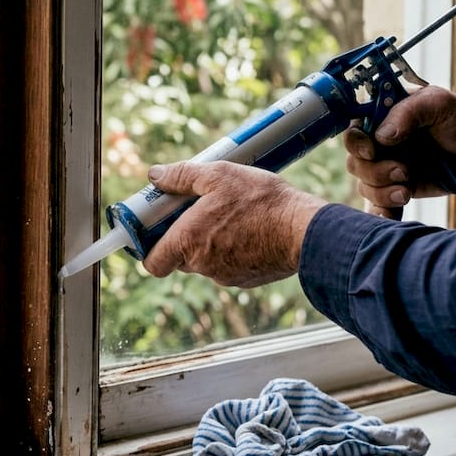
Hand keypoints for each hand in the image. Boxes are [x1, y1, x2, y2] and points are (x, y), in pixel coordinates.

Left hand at [141, 161, 325, 287]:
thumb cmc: (261, 201)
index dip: (149, 248)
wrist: (305, 231)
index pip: (153, 263)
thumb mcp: (219, 175)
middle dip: (183, 236)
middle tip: (196, 210)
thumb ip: (182, 176)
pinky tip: (249, 228)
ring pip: (205, 260)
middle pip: (179, 257)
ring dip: (210, 241)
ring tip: (229, 214)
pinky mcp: (246, 280)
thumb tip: (154, 175)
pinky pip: (229, 265)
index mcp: (188, 241)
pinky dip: (233, 249)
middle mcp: (203, 265)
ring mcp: (225, 276)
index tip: (155, 230)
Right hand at [342, 85, 455, 218]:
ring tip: (407, 191)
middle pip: (355, 163)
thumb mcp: (437, 103)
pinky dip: (382, 212)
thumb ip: (408, 113)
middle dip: (374, 172)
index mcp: (382, 119)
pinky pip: (380, 205)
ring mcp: (389, 169)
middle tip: (404, 172)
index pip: (354, 132)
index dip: (356, 143)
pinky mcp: (400, 190)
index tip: (372, 151)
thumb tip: (381, 136)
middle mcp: (380, 145)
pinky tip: (389, 218)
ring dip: (382, 192)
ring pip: (366, 187)